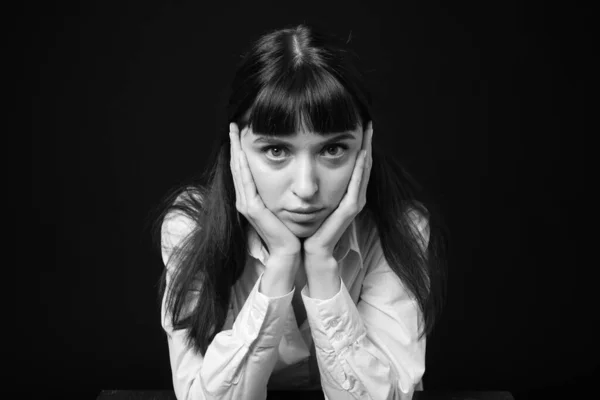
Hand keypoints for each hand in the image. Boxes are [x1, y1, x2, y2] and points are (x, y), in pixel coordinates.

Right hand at [229, 122, 301, 258]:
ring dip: (236, 150)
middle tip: (234, 124)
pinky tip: (242, 152)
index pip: (243, 169)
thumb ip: (281, 192)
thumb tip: (288, 176)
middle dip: (235, 145)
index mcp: (251, 199)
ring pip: (238, 171)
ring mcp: (245, 205)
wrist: (289, 252)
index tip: (241, 130)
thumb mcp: (284, 206)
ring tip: (235, 132)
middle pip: (237, 166)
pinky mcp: (251, 209)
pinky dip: (243, 166)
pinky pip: (245, 182)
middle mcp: (244, 200)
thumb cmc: (290, 231)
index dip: (240, 150)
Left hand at [302, 121, 373, 260]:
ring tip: (369, 131)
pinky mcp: (350, 209)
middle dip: (366, 142)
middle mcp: (353, 195)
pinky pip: (357, 186)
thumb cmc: (307, 227)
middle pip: (364, 163)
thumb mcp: (308, 199)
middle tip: (368, 120)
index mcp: (345, 192)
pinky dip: (360, 170)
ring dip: (367, 150)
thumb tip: (299, 166)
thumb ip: (309, 184)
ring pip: (364, 170)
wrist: (310, 251)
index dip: (358, 144)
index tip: (357, 123)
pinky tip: (362, 155)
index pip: (355, 163)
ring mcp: (354, 202)